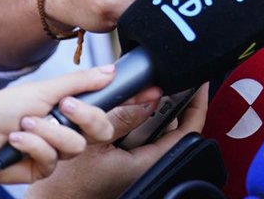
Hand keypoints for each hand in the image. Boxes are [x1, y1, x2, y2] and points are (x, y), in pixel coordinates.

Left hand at [0, 66, 119, 184]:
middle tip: (63, 108)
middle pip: (99, 133)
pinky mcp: (41, 169)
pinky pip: (52, 160)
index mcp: (68, 109)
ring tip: (24, 124)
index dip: (95, 110)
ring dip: (47, 132)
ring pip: (75, 146)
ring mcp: (54, 150)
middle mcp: (64, 130)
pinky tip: (16, 140)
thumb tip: (111, 70)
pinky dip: (33, 146)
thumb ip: (80, 81)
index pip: (101, 112)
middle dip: (81, 119)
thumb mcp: (44, 89)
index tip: (76, 101)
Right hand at [26, 83, 208, 198]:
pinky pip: (132, 135)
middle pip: (169, 125)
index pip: (188, 132)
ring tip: (133, 93)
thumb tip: (149, 97)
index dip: (197, 106)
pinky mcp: (120, 163)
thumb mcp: (93, 141)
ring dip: (143, 110)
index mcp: (147, 163)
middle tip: (159, 79)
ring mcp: (133, 165)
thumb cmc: (64, 184)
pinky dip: (128, 121)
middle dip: (166, 101)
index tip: (199, 84)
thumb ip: (122, 117)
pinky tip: (113, 111)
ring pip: (149, 128)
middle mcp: (144, 165)